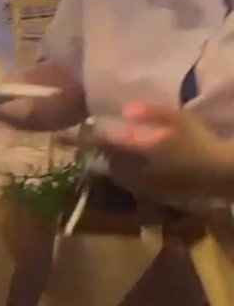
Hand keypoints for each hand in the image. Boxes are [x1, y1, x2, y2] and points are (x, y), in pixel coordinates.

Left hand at [98, 102, 233, 199]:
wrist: (221, 173)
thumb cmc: (201, 142)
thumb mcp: (181, 120)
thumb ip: (153, 112)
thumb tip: (125, 109)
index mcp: (143, 151)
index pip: (108, 145)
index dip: (95, 139)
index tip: (84, 133)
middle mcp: (139, 170)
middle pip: (110, 161)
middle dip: (105, 152)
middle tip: (105, 142)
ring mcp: (146, 186)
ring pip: (118, 175)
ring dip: (114, 165)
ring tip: (116, 154)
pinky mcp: (155, 196)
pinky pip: (131, 186)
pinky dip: (126, 176)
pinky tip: (134, 169)